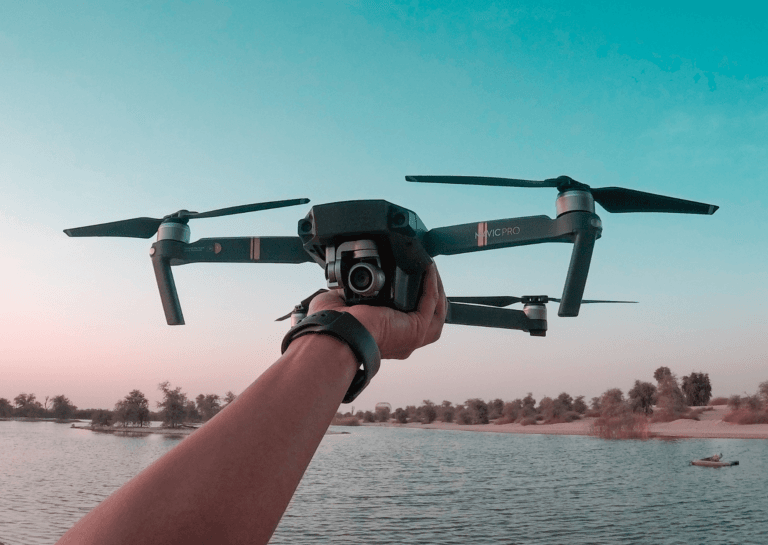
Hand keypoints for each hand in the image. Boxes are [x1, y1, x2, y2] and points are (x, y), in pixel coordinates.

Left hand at [308, 263, 446, 358]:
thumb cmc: (332, 326)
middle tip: (427, 271)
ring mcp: (412, 338)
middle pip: (430, 316)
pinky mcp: (415, 328)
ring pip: (437, 311)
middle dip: (432, 292)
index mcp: (387, 338)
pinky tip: (428, 267)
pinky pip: (431, 301)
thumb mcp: (343, 304)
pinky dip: (431, 283)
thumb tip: (345, 279)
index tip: (414, 277)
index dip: (415, 298)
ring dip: (436, 288)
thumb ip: (348, 293)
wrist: (335, 334)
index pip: (410, 319)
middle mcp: (403, 341)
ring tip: (431, 268)